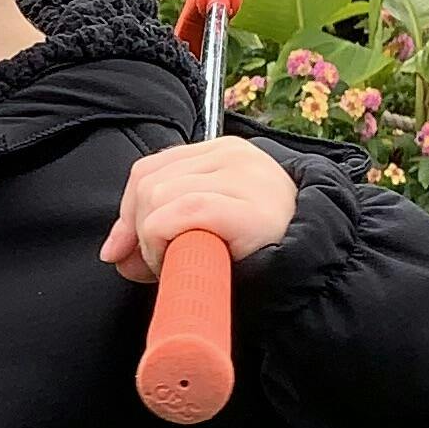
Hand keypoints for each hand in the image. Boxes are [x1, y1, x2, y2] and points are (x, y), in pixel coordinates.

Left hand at [99, 137, 299, 286]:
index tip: (125, 251)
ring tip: (183, 265)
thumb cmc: (259, 255)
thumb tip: (113, 252)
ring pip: (157, 198)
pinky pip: (177, 215)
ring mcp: (243, 177)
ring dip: (154, 244)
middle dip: (139, 231)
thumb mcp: (204, 231)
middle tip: (160, 266)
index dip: (129, 212)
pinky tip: (186, 262)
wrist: (315, 275)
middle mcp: (233, 155)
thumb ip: (159, 231)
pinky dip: (164, 244)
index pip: (150, 169)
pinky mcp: (245, 206)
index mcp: (223, 152)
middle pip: (148, 182)